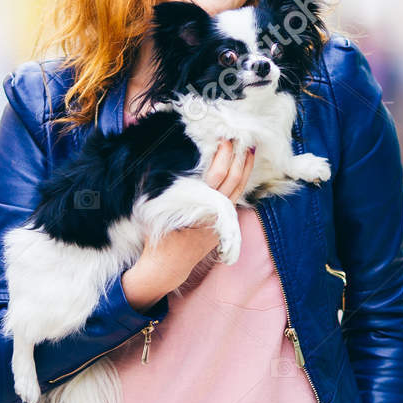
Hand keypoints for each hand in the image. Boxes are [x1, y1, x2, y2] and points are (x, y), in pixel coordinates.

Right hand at [122, 138, 254, 310]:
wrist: (168, 264)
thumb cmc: (157, 234)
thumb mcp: (154, 206)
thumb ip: (155, 183)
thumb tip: (154, 157)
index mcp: (198, 204)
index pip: (217, 174)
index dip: (224, 154)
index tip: (224, 137)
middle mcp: (214, 211)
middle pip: (234, 179)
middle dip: (238, 156)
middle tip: (240, 137)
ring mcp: (222, 220)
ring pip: (239, 189)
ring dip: (245, 168)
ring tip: (249, 149)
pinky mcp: (225, 225)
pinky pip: (236, 199)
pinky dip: (241, 183)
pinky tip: (242, 171)